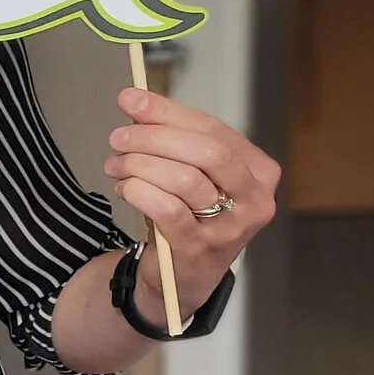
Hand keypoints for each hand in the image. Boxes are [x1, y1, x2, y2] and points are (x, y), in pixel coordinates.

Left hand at [102, 87, 279, 318]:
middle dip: (154, 138)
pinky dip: (138, 191)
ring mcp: (231, 226)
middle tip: (118, 138)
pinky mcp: (201, 247)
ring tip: (116, 166)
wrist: (182, 275)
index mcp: (257, 170)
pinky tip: (124, 188)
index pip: (212, 129)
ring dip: (139, 165)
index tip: (131, 100)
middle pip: (205, 151)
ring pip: (184, 179)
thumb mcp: (186, 171)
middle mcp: (254, 198)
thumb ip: (168, 136)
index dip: (168, 112)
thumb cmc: (187, 214)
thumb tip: (135, 99)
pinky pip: (166, 209)